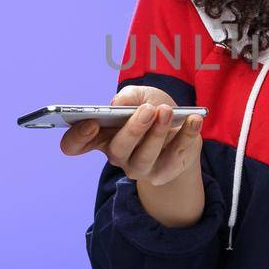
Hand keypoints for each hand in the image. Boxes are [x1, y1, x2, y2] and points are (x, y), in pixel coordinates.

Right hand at [58, 84, 204, 185]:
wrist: (179, 128)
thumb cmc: (153, 109)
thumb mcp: (140, 95)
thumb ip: (128, 96)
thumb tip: (119, 106)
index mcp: (101, 135)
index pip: (74, 145)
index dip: (77, 137)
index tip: (91, 122)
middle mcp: (117, 155)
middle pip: (117, 150)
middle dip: (133, 130)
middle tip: (148, 109)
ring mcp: (139, 168)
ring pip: (144, 158)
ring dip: (158, 133)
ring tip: (167, 111)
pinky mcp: (164, 173)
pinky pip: (175, 158)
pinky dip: (186, 136)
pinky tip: (193, 119)